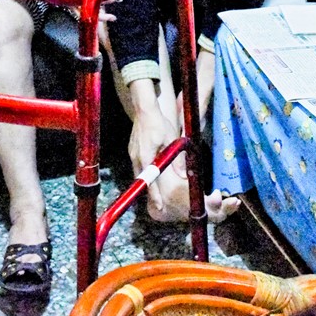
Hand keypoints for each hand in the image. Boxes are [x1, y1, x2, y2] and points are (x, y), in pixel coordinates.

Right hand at [127, 80, 181, 214]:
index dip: (154, 195)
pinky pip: (139, 165)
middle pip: (143, 180)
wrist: (144, 108)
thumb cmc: (158, 122)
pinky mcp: (132, 149)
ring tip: (155, 193)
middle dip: (150, 192)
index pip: (150, 181)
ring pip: (140, 173)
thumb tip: (182, 176)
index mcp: (145, 157)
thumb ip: (176, 159)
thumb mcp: (171, 140)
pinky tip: (151, 174)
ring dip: (147, 182)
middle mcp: (136, 157)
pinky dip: (145, 172)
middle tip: (158, 204)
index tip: (159, 207)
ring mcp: (132, 153)